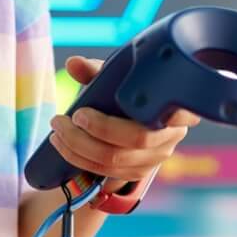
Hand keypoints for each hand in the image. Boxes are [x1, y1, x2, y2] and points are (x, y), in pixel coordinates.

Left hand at [46, 55, 200, 185]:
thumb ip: (95, 70)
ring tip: (58, 129)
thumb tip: (73, 64)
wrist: (127, 115)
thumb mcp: (116, 78)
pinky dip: (79, 158)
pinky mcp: (138, 172)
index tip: (128, 101)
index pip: (178, 112)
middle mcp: (172, 135)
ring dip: (80, 146)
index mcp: (178, 106)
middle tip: (73, 116)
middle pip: (138, 138)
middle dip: (98, 128)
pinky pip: (107, 171)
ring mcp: (156, 157)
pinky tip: (62, 143)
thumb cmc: (126, 91)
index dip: (154, 110)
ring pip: (117, 159)